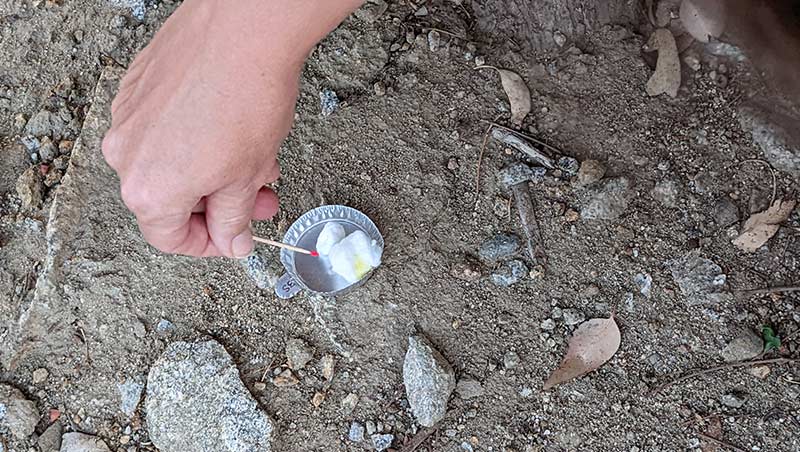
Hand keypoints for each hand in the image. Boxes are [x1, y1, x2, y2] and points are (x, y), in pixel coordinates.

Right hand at [103, 0, 362, 256]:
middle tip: (258, 197)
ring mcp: (127, 117)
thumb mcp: (246, 178)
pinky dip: (195, 138)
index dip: (208, 243)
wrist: (243, 31)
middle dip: (219, 203)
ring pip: (170, 162)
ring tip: (254, 156)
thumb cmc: (247, 99)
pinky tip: (229, 126)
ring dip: (211, 170)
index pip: (169, 237)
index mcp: (150, 190)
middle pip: (170, 199)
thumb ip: (233, 219)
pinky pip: (164, 127)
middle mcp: (126, 155)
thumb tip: (231, 243)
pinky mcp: (136, 86)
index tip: (233, 236)